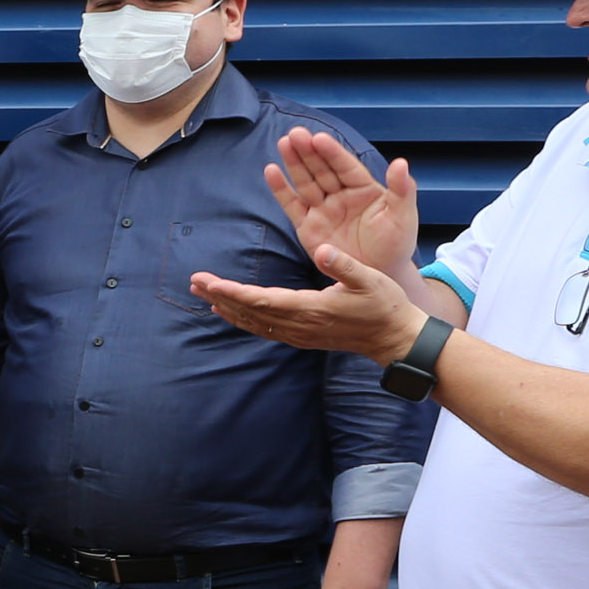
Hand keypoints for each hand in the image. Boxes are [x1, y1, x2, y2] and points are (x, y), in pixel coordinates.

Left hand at [192, 243, 428, 365]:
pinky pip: (263, 329)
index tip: (209, 282)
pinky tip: (228, 312)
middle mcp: (299, 325)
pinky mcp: (301, 337)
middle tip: (194, 280)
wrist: (394, 338)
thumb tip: (322, 249)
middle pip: (250, 311)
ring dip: (227, 307)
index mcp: (311, 309)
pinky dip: (242, 319)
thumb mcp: (370, 278)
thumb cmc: (384, 305)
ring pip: (253, 322)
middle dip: (220, 295)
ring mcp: (299, 334)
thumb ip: (344, 265)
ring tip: (202, 292)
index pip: (262, 300)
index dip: (233, 292)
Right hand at [265, 130, 416, 283]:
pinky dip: (281, 189)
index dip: (332, 153)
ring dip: (294, 163)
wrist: (378, 273)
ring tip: (284, 143)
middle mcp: (340, 195)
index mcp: (364, 189)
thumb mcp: (403, 217)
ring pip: (305, 182)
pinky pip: (292, 205)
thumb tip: (400, 163)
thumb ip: (402, 190)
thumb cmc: (395, 244)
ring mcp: (322, 210)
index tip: (319, 138)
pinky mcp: (308, 227)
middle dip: (309, 151)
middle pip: (321, 169)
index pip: (345, 166)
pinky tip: (271, 171)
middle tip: (296, 133)